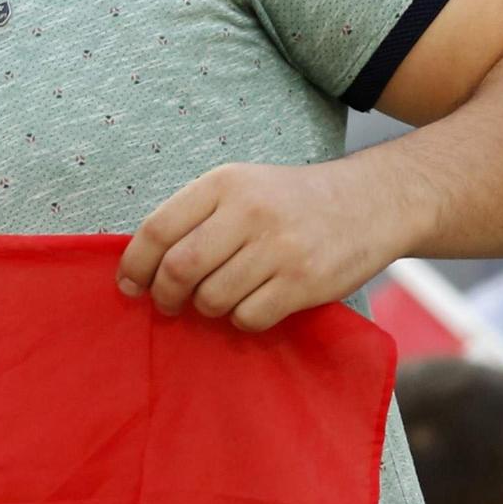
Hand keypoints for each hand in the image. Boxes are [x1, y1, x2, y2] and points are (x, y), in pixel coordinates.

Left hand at [116, 159, 406, 330]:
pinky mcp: (305, 281)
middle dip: (164, 295)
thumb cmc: (291, 201)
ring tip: (219, 298)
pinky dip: (241, 319)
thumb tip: (140, 266)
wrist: (372, 202)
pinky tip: (253, 304)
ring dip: (206, 308)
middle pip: (179, 269)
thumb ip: (195, 217)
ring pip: (212, 298)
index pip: (157, 229)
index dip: (134, 265)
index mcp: (223, 183)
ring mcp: (280, 247)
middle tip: (168, 303)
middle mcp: (250, 211)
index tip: (130, 286)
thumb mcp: (242, 187)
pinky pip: (249, 317)